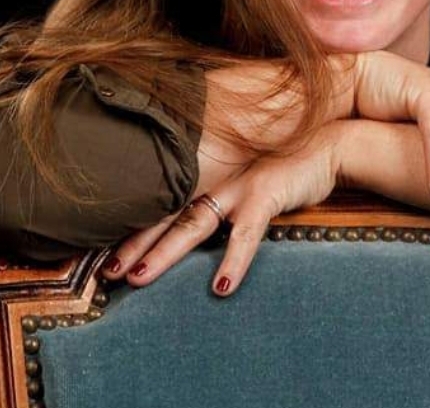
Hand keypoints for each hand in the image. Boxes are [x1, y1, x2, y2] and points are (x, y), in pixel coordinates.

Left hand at [100, 120, 346, 296]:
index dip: (132, 227)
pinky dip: (233, 261)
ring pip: (192, 225)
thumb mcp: (246, 172)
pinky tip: (222, 287)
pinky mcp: (265, 195)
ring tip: (137, 278)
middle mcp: (213, 179)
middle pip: (165, 216)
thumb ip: (222, 188)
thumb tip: (199, 214)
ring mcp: (237, 187)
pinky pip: (246, 235)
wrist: (326, 142)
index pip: (161, 203)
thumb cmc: (285, 160)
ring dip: (164, 253)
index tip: (103, 250)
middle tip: (105, 272)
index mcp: (207, 175)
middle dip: (134, 245)